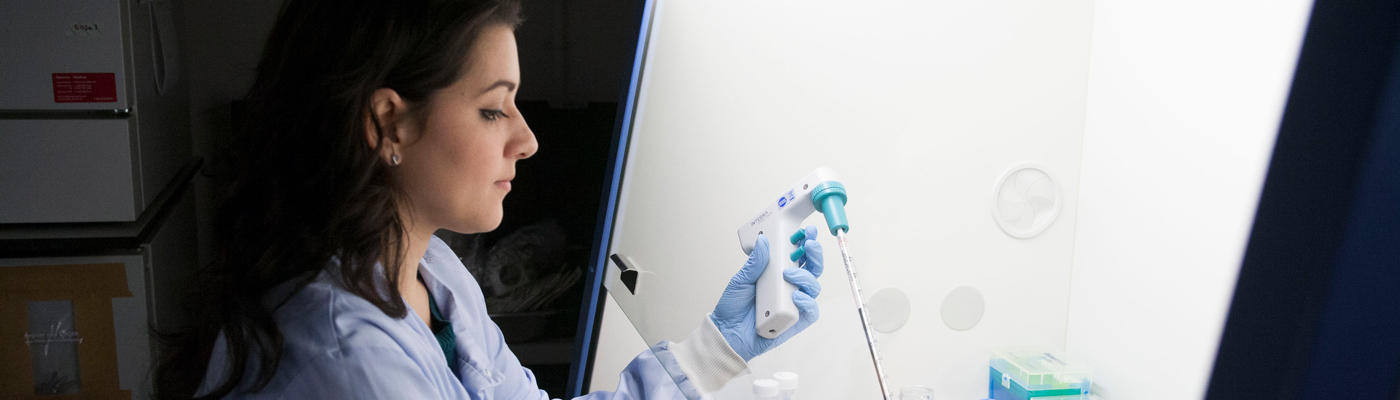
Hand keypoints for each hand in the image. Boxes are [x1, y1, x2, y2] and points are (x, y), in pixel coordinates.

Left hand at [711, 226, 823, 361]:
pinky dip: (807, 302)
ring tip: (789, 274)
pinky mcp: (796, 321)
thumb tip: (763, 242)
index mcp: (779, 273)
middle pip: (812, 268)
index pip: (799, 255)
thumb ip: (754, 262)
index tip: (805, 232)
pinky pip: (811, 311)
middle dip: (814, 253)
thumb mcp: (741, 279)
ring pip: (814, 287)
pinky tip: (796, 297)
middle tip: (808, 243)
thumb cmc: (735, 306)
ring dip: (806, 277)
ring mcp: (795, 303)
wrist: (728, 332)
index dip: (805, 242)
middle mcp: (791, 286)